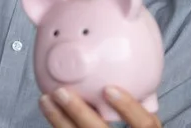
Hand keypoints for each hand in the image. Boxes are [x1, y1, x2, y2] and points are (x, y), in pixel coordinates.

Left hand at [40, 86, 160, 127]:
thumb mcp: (143, 120)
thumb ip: (140, 105)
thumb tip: (127, 68)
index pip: (144, 124)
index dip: (128, 107)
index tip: (110, 88)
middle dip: (79, 112)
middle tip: (62, 92)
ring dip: (58, 119)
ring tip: (46, 100)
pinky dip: (58, 125)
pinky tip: (51, 112)